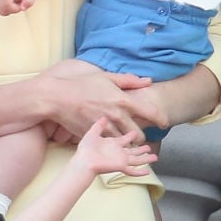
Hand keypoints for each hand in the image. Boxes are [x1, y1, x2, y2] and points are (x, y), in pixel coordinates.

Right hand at [41, 62, 162, 138]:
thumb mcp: (105, 77)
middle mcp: (117, 116)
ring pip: (124, 142)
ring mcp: (105, 127)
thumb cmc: (81, 85)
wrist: (57, 97)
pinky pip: (108, 143)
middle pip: (139, 135)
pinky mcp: (94, 135)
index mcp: (122, 100)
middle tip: (139, 133)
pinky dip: (111, 142)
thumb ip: (128, 80)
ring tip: (125, 139)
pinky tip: (109, 138)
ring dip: (126, 142)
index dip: (161, 120)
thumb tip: (147, 81)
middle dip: (141, 136)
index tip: (164, 123)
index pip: (151, 113)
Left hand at [74, 116, 156, 176]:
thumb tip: (104, 117)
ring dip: (145, 159)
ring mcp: (120, 160)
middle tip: (149, 147)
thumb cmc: (85, 149)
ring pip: (136, 160)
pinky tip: (147, 171)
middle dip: (141, 149)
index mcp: (112, 143)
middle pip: (133, 150)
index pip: (124, 139)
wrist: (84, 161)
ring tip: (155, 157)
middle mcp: (118, 152)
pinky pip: (132, 170)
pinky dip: (139, 172)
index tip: (136, 132)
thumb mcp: (92, 133)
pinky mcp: (120, 166)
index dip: (130, 136)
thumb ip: (99, 125)